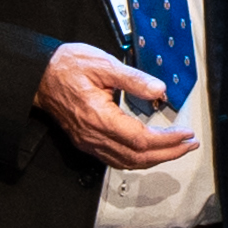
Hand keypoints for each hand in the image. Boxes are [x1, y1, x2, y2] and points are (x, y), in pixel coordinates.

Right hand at [38, 43, 197, 169]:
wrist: (38, 75)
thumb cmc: (65, 67)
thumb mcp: (103, 64)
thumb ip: (133, 79)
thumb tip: (158, 90)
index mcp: (99, 117)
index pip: (141, 139)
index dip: (168, 140)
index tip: (185, 134)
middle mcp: (93, 135)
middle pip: (138, 157)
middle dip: (168, 154)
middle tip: (189, 145)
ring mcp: (88, 141)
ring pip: (127, 163)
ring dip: (154, 160)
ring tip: (175, 149)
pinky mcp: (85, 141)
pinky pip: (114, 159)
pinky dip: (136, 160)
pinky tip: (148, 153)